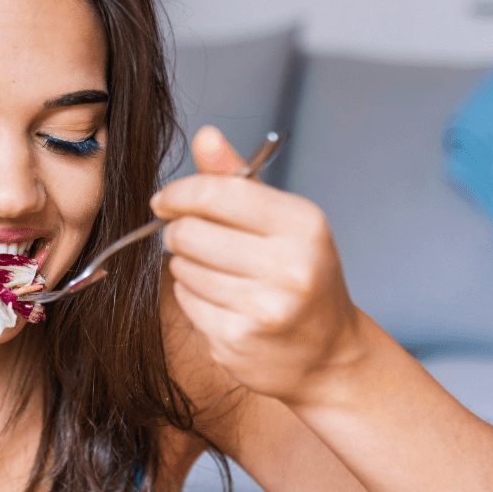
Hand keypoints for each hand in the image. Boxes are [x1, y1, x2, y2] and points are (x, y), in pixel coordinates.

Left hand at [150, 126, 362, 405]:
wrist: (328, 355)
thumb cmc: (300, 275)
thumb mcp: (282, 222)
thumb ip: (238, 180)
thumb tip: (205, 136)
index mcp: (303, 224)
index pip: (218, 193)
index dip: (179, 194)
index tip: (164, 201)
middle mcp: (289, 265)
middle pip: (190, 233)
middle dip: (178, 233)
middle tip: (189, 240)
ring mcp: (264, 307)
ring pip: (182, 269)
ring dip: (185, 267)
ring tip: (217, 274)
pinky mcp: (238, 339)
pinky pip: (185, 302)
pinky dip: (191, 298)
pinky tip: (220, 302)